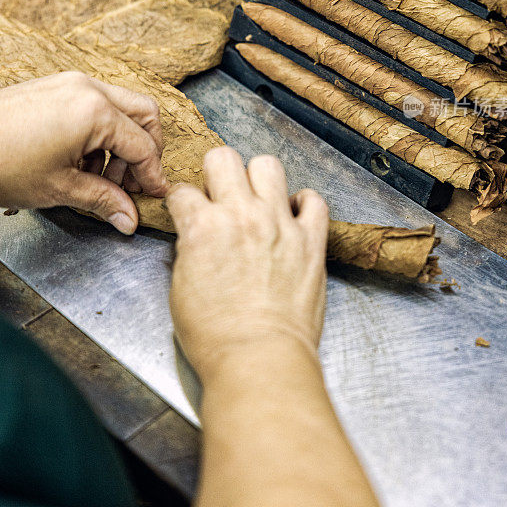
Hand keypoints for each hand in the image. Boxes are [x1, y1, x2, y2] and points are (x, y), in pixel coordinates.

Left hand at [0, 72, 167, 233]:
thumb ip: (103, 200)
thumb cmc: (1, 164)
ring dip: (121, 143)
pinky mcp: (55, 86)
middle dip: (146, 150)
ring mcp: (70, 82)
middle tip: (134, 182)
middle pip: (143, 114)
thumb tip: (129, 218)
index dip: (153, 174)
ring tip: (100, 177)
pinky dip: (100, 131)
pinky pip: (94, 103)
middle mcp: (87, 88)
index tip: (155, 194)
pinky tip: (81, 161)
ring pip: (120, 107)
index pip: (143, 145)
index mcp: (94, 111)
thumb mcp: (59, 188)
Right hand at [167, 146, 328, 381]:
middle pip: (224, 158)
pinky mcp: (310, 240)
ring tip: (258, 199)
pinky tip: (294, 216)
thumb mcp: (181, 289)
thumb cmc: (217, 336)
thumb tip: (195, 236)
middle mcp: (241, 216)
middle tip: (220, 193)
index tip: (187, 208)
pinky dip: (304, 204)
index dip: (182, 201)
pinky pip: (315, 201)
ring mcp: (279, 224)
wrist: (259, 359)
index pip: (183, 191)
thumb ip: (189, 250)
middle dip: (216, 172)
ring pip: (269, 165)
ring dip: (260, 179)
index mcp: (203, 228)